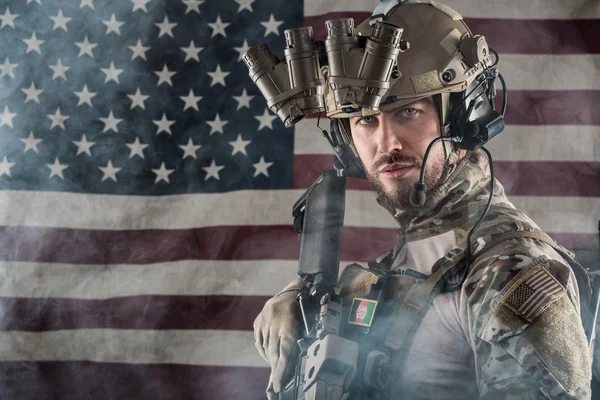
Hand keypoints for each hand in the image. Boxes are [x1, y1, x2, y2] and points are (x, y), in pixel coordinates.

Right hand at [254, 279, 303, 399]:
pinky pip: (258, 339)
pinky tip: (268, 354)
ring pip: (264, 346)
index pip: (283, 350)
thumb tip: (295, 361)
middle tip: (276, 383)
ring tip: (275, 367)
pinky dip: (263, 348)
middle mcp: (274, 321)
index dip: (280, 369)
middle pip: (273, 351)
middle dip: (275, 368)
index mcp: (289, 321)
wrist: (298, 286)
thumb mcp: (311, 321)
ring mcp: (264, 319)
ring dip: (269, 358)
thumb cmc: (309, 306)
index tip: (278, 383)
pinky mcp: (259, 319)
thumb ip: (302, 339)